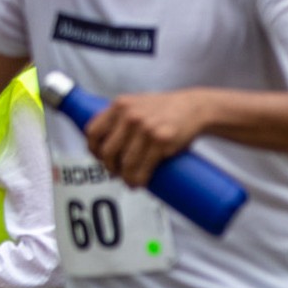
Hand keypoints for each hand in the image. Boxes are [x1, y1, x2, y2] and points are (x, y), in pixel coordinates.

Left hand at [83, 89, 215, 187]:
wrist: (195, 108)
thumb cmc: (166, 110)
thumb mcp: (138, 104)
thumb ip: (121, 118)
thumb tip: (105, 143)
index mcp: (120, 105)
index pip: (93, 131)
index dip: (94, 150)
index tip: (100, 158)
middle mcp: (130, 115)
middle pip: (107, 151)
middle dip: (110, 167)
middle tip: (117, 173)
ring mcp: (145, 128)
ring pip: (125, 164)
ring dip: (126, 178)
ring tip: (131, 181)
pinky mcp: (161, 141)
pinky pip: (142, 168)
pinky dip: (138, 180)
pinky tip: (139, 182)